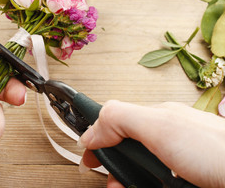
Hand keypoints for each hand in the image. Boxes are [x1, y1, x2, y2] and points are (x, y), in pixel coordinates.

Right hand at [78, 100, 224, 187]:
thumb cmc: (216, 152)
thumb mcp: (161, 126)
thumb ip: (120, 119)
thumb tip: (90, 131)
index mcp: (157, 118)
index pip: (115, 120)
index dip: (97, 137)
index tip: (87, 157)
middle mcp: (165, 138)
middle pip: (125, 149)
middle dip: (113, 167)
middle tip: (111, 183)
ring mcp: (175, 160)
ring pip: (139, 169)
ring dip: (127, 182)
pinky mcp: (182, 178)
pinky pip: (153, 181)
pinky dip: (143, 185)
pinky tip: (146, 187)